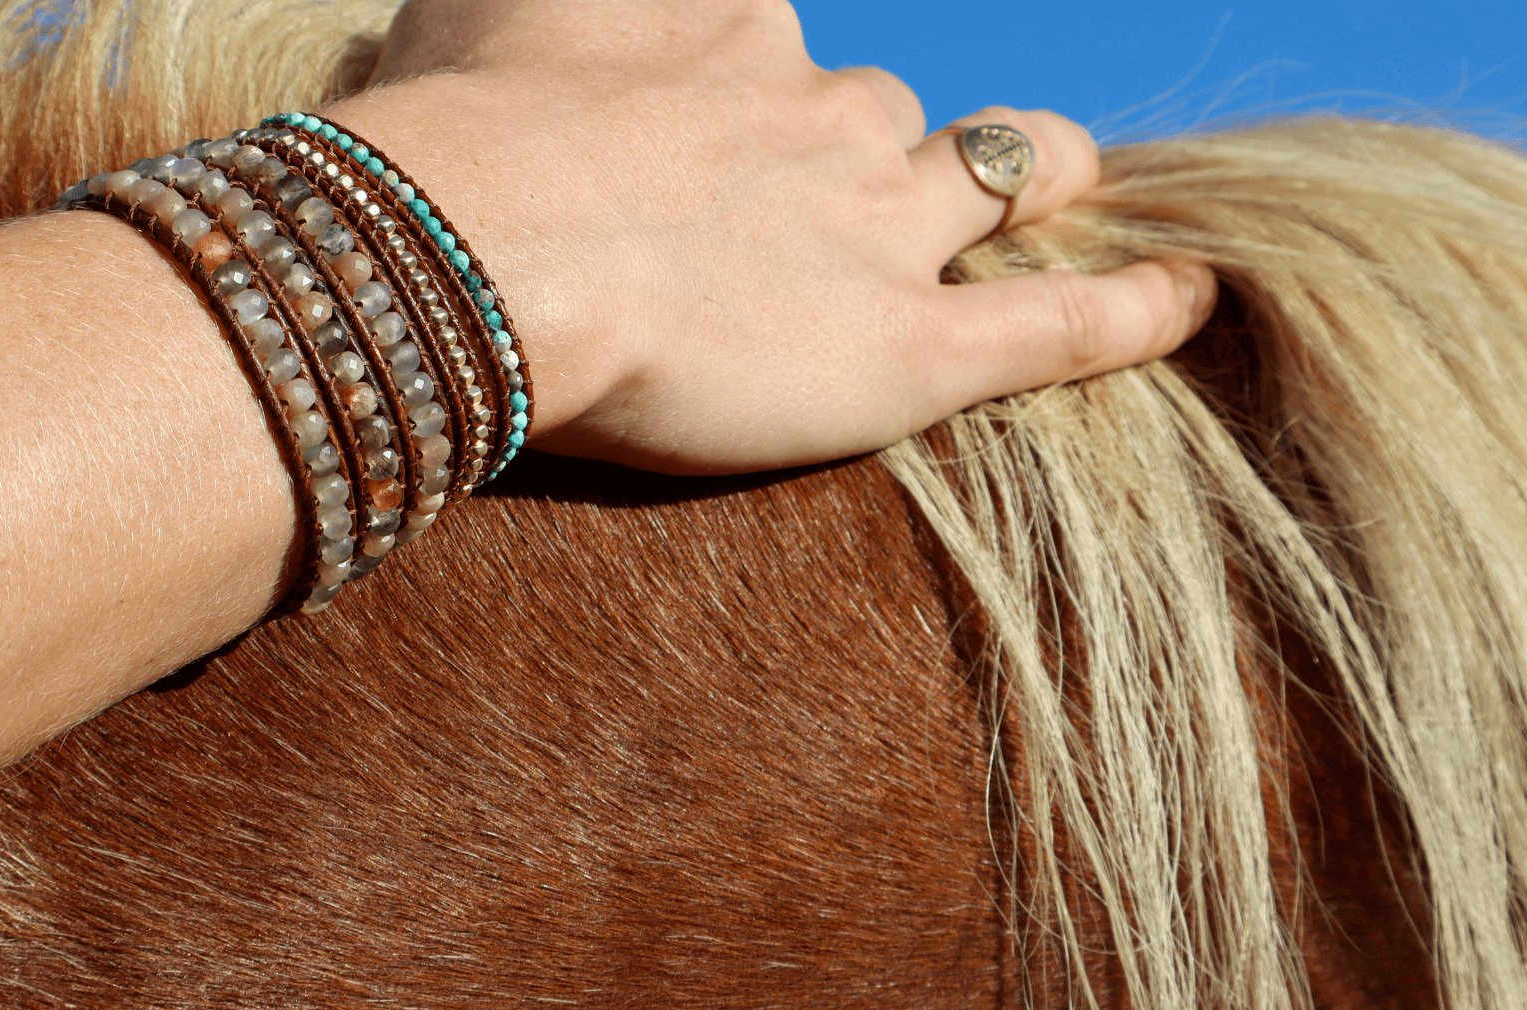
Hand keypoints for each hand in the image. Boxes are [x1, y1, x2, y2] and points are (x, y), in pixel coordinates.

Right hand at [323, 0, 1214, 473]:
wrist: (483, 245)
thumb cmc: (448, 135)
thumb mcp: (462, 19)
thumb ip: (502, 26)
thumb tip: (464, 40)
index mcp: (727, 38)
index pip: (781, 45)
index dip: (769, 82)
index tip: (735, 117)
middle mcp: (825, 114)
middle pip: (895, 113)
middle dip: (892, 147)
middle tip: (872, 187)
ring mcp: (880, 228)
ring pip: (1004, 177)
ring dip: (1027, 184)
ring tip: (1052, 201)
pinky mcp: (913, 348)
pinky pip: (1061, 323)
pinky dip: (1135, 309)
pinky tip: (1190, 300)